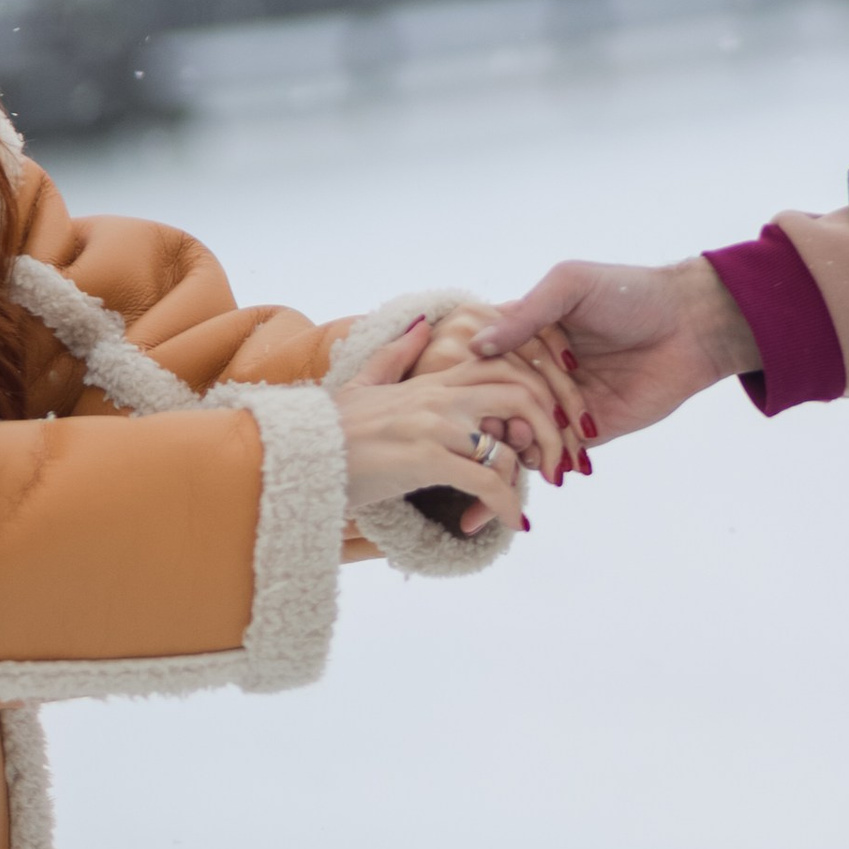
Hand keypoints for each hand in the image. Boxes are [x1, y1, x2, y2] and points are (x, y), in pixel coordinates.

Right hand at [335, 319, 568, 536]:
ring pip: (507, 446)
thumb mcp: (364, 382)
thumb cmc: (328, 430)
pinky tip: (515, 524)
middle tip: (557, 464)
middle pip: (522, 396)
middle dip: (550, 430)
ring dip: (524, 481)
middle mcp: (440, 397)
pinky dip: (507, 506)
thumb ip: (398, 353)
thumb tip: (425, 324)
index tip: (548, 424)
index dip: (537, 392)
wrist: (292, 458)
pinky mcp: (425, 460)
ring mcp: (434, 426)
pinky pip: (487, 482)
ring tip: (522, 507)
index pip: (504, 368)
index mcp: (432, 380)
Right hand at [472, 258, 755, 443]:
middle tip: (504, 423)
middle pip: (495, 403)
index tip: (472, 390)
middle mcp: (537, 369)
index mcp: (526, 333)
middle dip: (493, 419)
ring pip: (521, 433)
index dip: (474, 379)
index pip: (482, 363)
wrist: (692, 324)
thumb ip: (526, 313)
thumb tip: (475, 346)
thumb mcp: (572, 286)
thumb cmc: (631, 292)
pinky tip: (543, 464)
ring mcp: (561, 402)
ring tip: (525, 442)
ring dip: (516, 444)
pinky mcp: (588, 430)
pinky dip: (545, 463)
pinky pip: (556, 454)